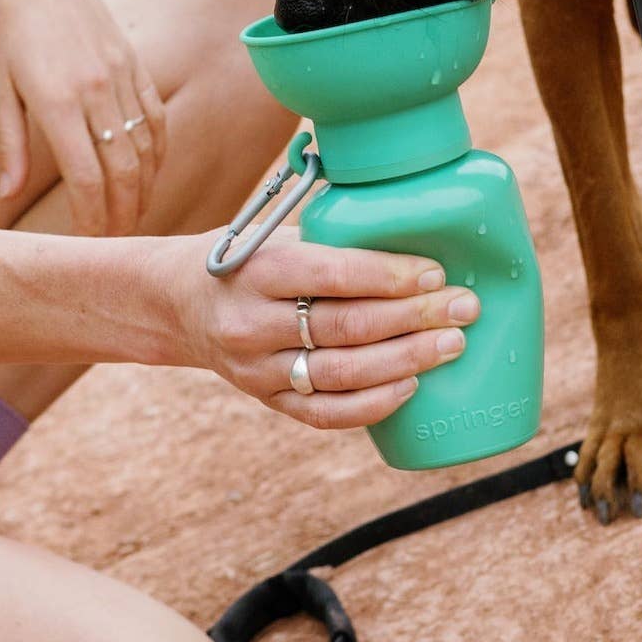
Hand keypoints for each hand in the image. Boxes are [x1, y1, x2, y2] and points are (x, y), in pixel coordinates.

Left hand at [0, 0, 168, 235]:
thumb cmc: (4, 25)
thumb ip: (8, 144)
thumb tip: (8, 196)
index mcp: (57, 98)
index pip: (88, 178)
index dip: (93, 220)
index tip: (90, 247)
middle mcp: (97, 88)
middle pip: (125, 171)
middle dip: (124, 216)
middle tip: (116, 248)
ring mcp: (122, 73)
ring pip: (147, 147)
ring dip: (144, 190)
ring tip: (133, 219)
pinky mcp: (134, 62)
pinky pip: (156, 117)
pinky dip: (158, 152)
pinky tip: (150, 175)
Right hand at [175, 233, 481, 430]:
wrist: (177, 303)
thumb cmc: (247, 258)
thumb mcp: (276, 234)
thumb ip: (333, 240)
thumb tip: (417, 229)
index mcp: (258, 270)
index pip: (333, 275)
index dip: (390, 276)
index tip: (436, 273)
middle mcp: (252, 322)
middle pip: (346, 327)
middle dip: (414, 317)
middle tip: (464, 308)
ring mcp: (257, 368)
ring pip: (342, 373)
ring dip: (406, 360)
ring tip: (452, 345)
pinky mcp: (266, 400)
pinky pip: (325, 413)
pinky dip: (372, 404)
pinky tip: (411, 386)